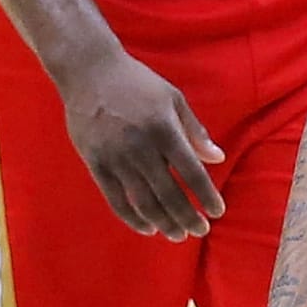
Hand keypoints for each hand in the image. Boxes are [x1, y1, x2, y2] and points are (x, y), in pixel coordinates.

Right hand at [58, 45, 224, 239]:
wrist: (89, 71)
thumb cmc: (137, 83)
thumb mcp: (173, 98)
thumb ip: (195, 131)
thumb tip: (218, 158)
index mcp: (163, 129)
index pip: (191, 172)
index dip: (206, 195)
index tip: (217, 212)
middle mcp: (140, 147)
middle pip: (168, 194)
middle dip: (187, 217)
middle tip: (200, 230)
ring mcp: (115, 157)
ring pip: (143, 202)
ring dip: (164, 223)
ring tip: (177, 235)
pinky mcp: (95, 163)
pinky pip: (115, 200)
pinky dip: (133, 218)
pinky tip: (148, 228)